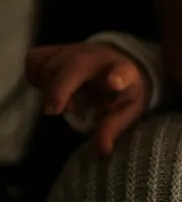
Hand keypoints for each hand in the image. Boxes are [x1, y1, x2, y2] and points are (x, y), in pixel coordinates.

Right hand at [26, 43, 150, 154]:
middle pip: (74, 66)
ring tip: (63, 105)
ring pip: (49, 64)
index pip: (124, 72)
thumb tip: (103, 151)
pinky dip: (35, 77)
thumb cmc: (123, 90)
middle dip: (60, 89)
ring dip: (48, 89)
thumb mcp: (127, 109)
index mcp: (124, 71)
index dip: (119, 77)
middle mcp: (97, 56)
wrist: (116, 63)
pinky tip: (47, 89)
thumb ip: (114, 127)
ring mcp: (74, 49)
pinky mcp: (55, 50)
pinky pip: (35, 60)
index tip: (116, 84)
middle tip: (55, 111)